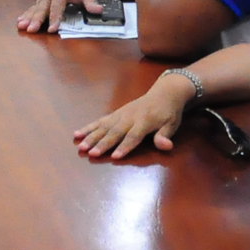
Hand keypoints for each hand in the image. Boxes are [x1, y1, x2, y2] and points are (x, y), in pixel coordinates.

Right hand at [17, 0, 101, 33]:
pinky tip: (19, 21)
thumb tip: (98, 10)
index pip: (57, 8)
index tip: (52, 29)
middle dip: (36, 19)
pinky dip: (26, 14)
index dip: (55, 19)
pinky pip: (32, 8)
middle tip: (30, 29)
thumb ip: (91, 1)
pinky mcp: (41, 0)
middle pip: (42, 9)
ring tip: (20, 26)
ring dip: (27, 17)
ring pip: (35, 8)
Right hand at [72, 81, 191, 159]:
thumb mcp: (172, 124)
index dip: (125, 146)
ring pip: (104, 127)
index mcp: (145, 121)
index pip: (134, 136)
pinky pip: (100, 121)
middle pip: (115, 132)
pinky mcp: (115, 113)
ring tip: (81, 147)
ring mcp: (120, 114)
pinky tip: (76, 134)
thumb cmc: (168, 113)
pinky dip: (88, 128)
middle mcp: (130, 117)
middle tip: (91, 154)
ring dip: (91, 137)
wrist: (164, 92)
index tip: (115, 156)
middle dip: (102, 144)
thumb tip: (165, 146)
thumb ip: (165, 136)